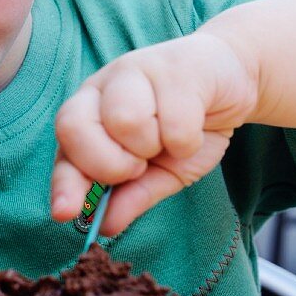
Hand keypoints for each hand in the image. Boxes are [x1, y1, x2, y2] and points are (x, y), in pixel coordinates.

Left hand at [50, 31, 257, 233]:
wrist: (232, 81)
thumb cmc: (188, 125)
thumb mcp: (160, 172)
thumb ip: (132, 196)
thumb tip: (106, 227)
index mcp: (89, 112)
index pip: (63, 146)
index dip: (64, 181)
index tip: (65, 213)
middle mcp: (102, 88)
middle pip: (74, 128)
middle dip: (109, 164)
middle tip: (140, 164)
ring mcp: (134, 71)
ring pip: (123, 121)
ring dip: (154, 147)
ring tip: (170, 139)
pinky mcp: (173, 68)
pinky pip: (174, 124)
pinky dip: (189, 140)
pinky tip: (196, 125)